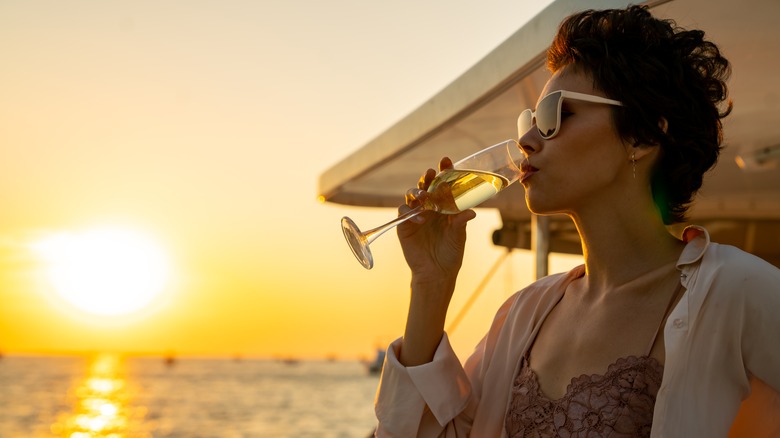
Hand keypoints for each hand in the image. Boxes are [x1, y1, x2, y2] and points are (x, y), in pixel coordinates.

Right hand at [396, 157, 476, 283]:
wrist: (437, 273)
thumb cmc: (450, 253)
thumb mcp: (458, 236)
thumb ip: (461, 222)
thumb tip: (472, 211)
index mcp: (443, 205)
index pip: (443, 184)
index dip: (443, 171)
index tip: (446, 160)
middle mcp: (429, 207)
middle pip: (425, 185)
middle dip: (427, 177)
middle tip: (431, 172)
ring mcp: (415, 215)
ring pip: (411, 195)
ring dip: (416, 191)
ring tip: (424, 196)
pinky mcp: (404, 226)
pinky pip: (403, 212)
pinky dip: (409, 212)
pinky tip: (420, 218)